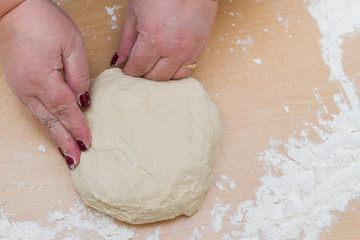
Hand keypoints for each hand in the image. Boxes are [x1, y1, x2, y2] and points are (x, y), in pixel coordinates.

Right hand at [0, 0, 90, 169]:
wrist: (14, 8)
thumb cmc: (45, 22)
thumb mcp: (72, 45)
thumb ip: (79, 76)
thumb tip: (83, 100)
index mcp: (44, 80)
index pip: (67, 112)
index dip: (78, 129)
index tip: (88, 144)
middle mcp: (30, 89)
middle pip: (51, 122)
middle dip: (64, 143)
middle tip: (76, 161)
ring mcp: (21, 88)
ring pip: (41, 119)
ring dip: (54, 137)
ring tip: (66, 153)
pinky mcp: (19, 83)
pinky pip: (34, 110)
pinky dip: (45, 123)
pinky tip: (52, 130)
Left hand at [111, 0, 217, 80]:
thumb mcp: (135, 11)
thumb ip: (126, 39)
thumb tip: (120, 59)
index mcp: (153, 39)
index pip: (138, 68)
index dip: (130, 72)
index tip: (127, 71)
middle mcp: (172, 49)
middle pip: (154, 77)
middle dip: (143, 75)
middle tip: (138, 69)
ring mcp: (188, 51)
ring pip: (171, 77)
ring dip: (160, 75)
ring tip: (154, 67)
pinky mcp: (200, 49)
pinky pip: (187, 70)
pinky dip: (176, 71)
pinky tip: (169, 64)